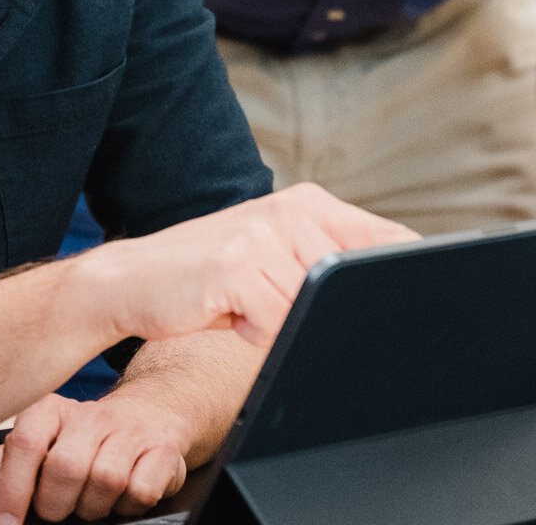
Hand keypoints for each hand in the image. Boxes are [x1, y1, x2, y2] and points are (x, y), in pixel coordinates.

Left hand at [0, 392, 187, 524]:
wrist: (148, 418)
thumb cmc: (81, 444)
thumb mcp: (32, 456)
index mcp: (48, 411)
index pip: (24, 444)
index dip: (13, 490)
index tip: (8, 523)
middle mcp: (89, 415)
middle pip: (65, 467)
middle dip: (58, 504)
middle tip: (61, 509)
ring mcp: (129, 429)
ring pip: (104, 480)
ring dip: (94, 506)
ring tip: (91, 502)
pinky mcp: (162, 449)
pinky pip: (139, 490)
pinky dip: (128, 506)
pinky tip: (122, 498)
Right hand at [70, 182, 418, 347]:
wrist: (131, 280)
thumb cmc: (210, 279)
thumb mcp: (274, 258)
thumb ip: (326, 264)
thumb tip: (392, 295)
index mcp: (309, 204)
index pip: (387, 240)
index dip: (401, 279)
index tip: (404, 302)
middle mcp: (290, 209)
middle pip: (349, 285)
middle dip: (324, 313)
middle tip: (275, 307)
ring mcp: (263, 233)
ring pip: (310, 308)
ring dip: (278, 324)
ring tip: (244, 307)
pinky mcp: (238, 264)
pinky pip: (275, 321)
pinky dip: (254, 332)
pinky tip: (227, 315)